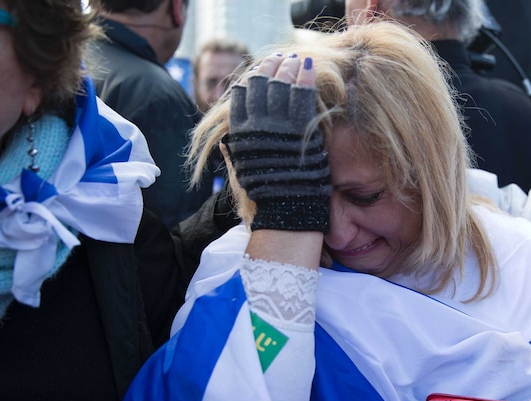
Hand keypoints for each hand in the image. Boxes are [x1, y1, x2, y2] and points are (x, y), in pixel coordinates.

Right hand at [223, 54, 330, 232]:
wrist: (286, 210)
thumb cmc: (265, 196)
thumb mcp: (241, 172)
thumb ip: (232, 153)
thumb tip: (222, 142)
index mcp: (240, 135)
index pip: (242, 98)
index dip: (251, 81)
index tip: (259, 71)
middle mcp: (256, 128)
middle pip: (261, 87)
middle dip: (270, 69)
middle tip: (279, 59)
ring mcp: (278, 127)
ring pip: (281, 88)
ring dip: (288, 70)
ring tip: (294, 60)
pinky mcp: (299, 130)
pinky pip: (301, 97)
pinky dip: (304, 79)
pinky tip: (308, 68)